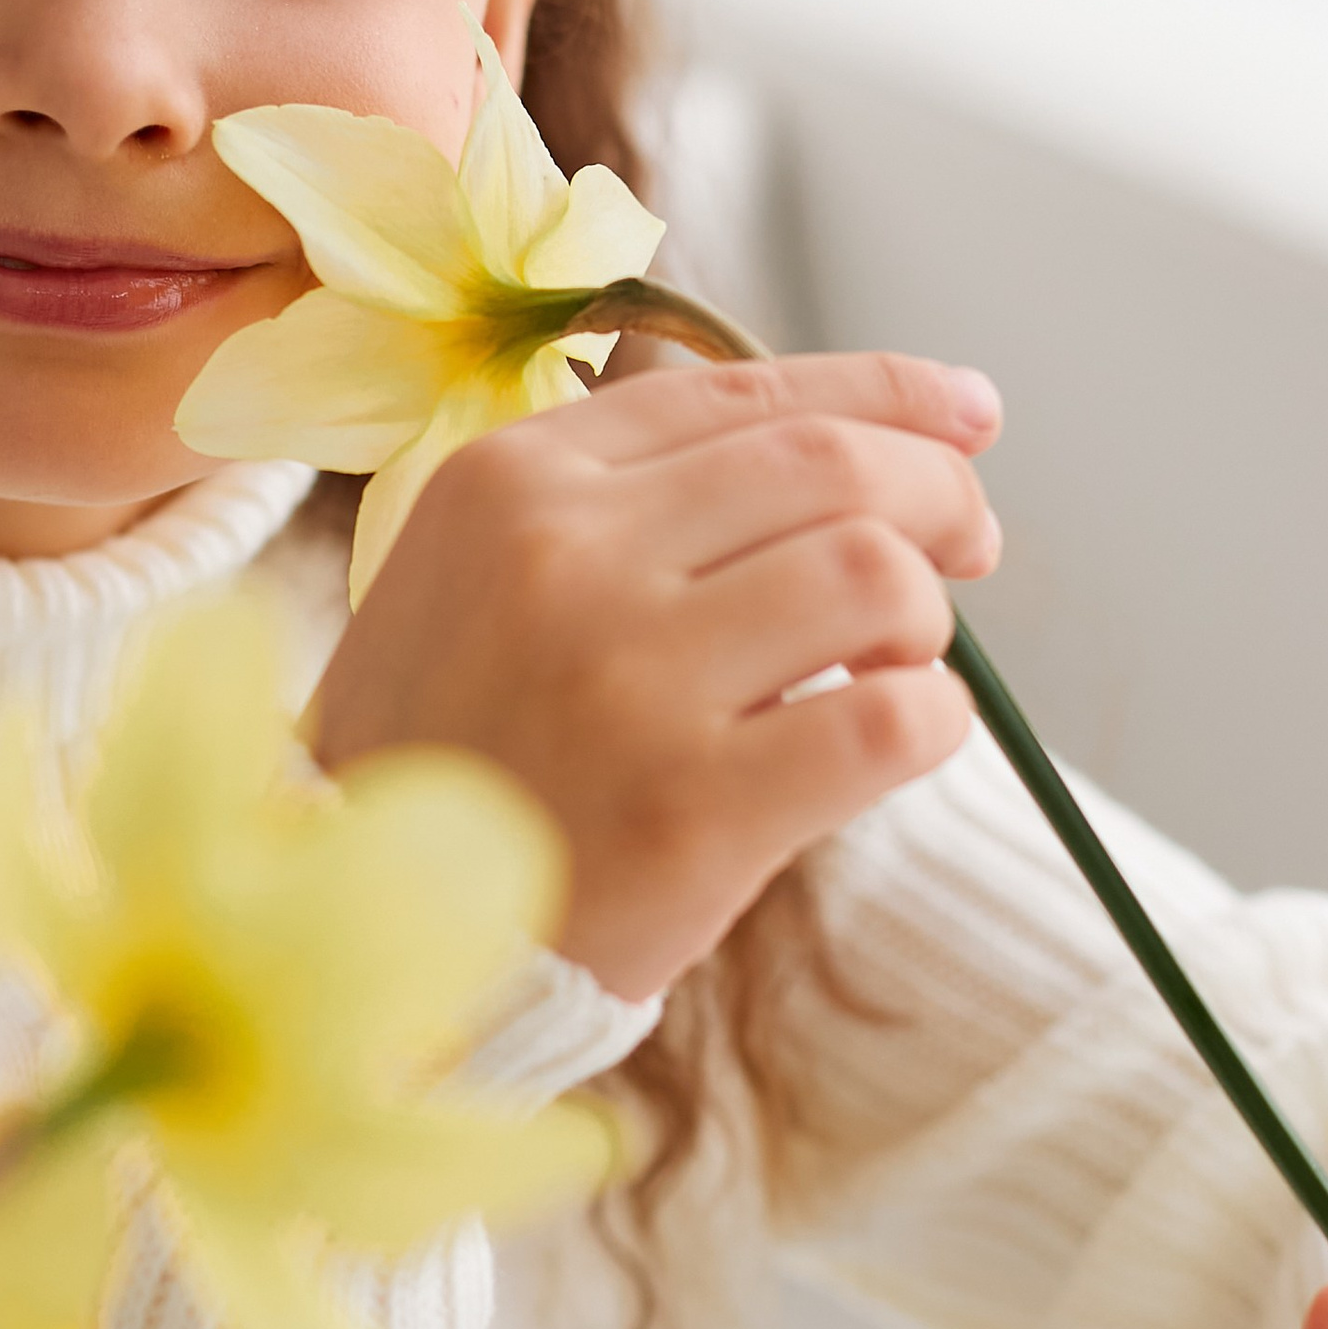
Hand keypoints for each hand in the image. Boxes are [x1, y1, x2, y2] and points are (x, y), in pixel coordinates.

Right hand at [311, 349, 1003, 1001]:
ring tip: (890, 665)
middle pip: (831, 464)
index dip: (883, 391)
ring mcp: (626, 677)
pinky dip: (930, 722)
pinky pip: (891, 720)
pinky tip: (895, 742)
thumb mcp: (469, 582)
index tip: (970, 414)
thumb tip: (832, 446)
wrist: (357, 941)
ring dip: (923, 618)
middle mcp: (564, 554)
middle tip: (970, 546)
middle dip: (937, 494)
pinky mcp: (691, 807)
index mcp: (506, 480)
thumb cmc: (445, 762)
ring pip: (874, 575)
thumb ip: (612, 501)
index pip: (737, 387)